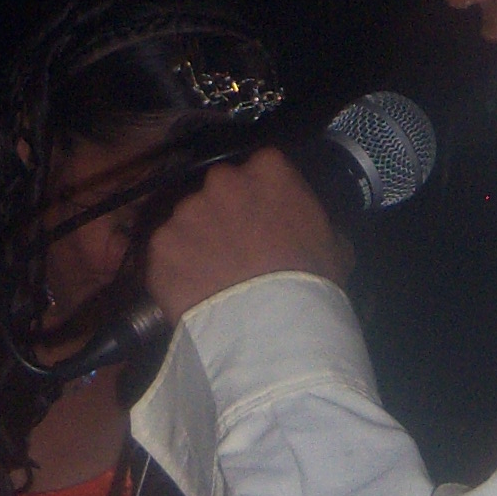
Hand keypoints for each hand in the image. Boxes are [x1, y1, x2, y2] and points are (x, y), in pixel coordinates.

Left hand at [146, 149, 345, 321]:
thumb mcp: (335, 244)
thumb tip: (309, 230)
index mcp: (268, 169)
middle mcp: (223, 179)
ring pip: (189, 220)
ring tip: (213, 275)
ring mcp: (188, 210)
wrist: (269, 327)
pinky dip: (175, 269)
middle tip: (236, 248)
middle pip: (219, 189)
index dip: (261, 196)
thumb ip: (315, 222)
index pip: (261, 168)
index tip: (263, 218)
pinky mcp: (161, 243)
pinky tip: (193, 291)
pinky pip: (166, 252)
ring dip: (198, 241)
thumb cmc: (309, 283)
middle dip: (225, 213)